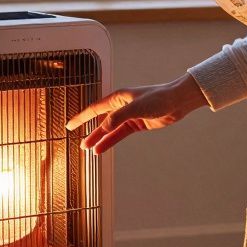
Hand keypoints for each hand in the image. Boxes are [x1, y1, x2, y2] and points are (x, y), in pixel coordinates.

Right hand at [64, 74, 207, 153]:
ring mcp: (128, 116)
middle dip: (88, 131)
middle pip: (100, 120)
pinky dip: (111, 141)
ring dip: (99, 138)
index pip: (94, 109)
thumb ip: (118, 117)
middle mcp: (121, 106)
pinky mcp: (136, 124)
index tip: (69, 125)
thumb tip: (104, 126)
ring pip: (109, 129)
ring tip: (87, 149)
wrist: (177, 101)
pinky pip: (119, 134)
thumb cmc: (159, 98)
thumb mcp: (137, 107)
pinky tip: (102, 148)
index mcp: (118, 97)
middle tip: (78, 142)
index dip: (81, 118)